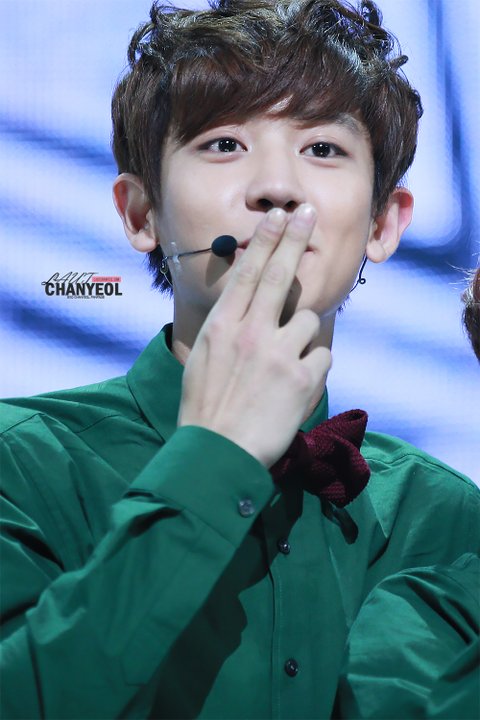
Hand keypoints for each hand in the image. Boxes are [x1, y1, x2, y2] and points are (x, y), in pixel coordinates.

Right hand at [177, 204, 331, 467]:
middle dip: (295, 239)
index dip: (266, 241)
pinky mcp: (302, 379)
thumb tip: (248, 307)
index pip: (248, 273)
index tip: (278, 217)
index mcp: (221, 326)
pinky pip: (322, 356)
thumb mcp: (204, 359)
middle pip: (280, 276)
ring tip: (285, 364)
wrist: (217, 453)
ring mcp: (278, 353)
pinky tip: (296, 386)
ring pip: (309, 320)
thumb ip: (228, 329)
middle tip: (308, 213)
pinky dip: (314, 366)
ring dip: (304, 335)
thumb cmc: (205, 409)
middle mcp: (250, 332)